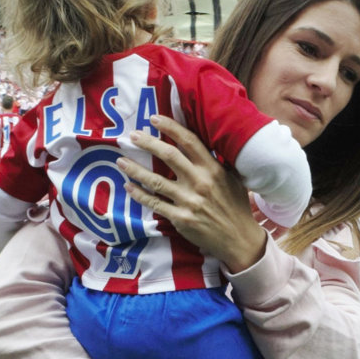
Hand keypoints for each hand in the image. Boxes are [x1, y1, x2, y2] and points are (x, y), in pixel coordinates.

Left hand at [117, 114, 267, 271]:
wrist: (238, 239)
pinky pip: (155, 204)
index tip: (154, 119)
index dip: (170, 127)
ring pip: (156, 181)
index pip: (189, 141)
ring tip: (121, 161)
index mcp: (213, 169)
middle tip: (132, 136)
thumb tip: (209, 140)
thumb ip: (218, 161)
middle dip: (147, 143)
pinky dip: (140, 195)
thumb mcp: (233, 179)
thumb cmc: (235, 206)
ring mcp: (188, 201)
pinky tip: (129, 187)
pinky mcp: (181, 218)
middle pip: (168, 155)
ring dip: (135, 170)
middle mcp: (199, 182)